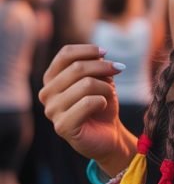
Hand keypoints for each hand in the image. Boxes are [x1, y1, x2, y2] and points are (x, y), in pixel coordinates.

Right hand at [39, 44, 125, 163]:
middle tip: (118, 70)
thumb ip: (95, 64)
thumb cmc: (101, 103)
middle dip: (103, 67)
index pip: (65, 54)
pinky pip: (88, 103)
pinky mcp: (62, 126)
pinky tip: (102, 106)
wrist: (108, 133)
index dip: (87, 50)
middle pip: (77, 67)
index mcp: (51, 79)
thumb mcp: (99, 78)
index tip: (106, 53)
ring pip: (86, 84)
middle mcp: (46, 94)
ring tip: (110, 94)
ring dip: (106, 87)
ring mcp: (51, 111)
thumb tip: (101, 55)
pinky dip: (102, 101)